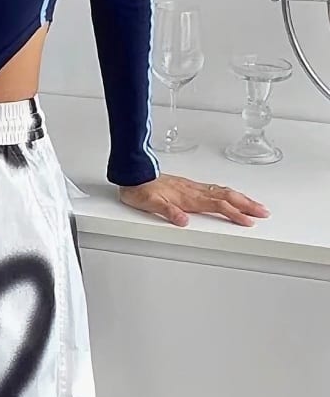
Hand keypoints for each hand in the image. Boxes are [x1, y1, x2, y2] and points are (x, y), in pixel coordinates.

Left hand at [119, 175, 269, 227]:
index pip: (218, 206)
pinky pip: (215, 189)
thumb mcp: (150, 204)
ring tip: (255, 204)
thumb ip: (167, 211)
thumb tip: (183, 221)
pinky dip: (229, 193)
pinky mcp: (190, 186)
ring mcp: (193, 188)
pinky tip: (232, 195)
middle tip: (264, 212)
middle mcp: (194, 191)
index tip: (249, 220)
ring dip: (242, 198)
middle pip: (227, 197)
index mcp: (189, 197)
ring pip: (224, 192)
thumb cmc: (140, 190)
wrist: (134, 175)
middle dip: (247, 205)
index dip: (234, 213)